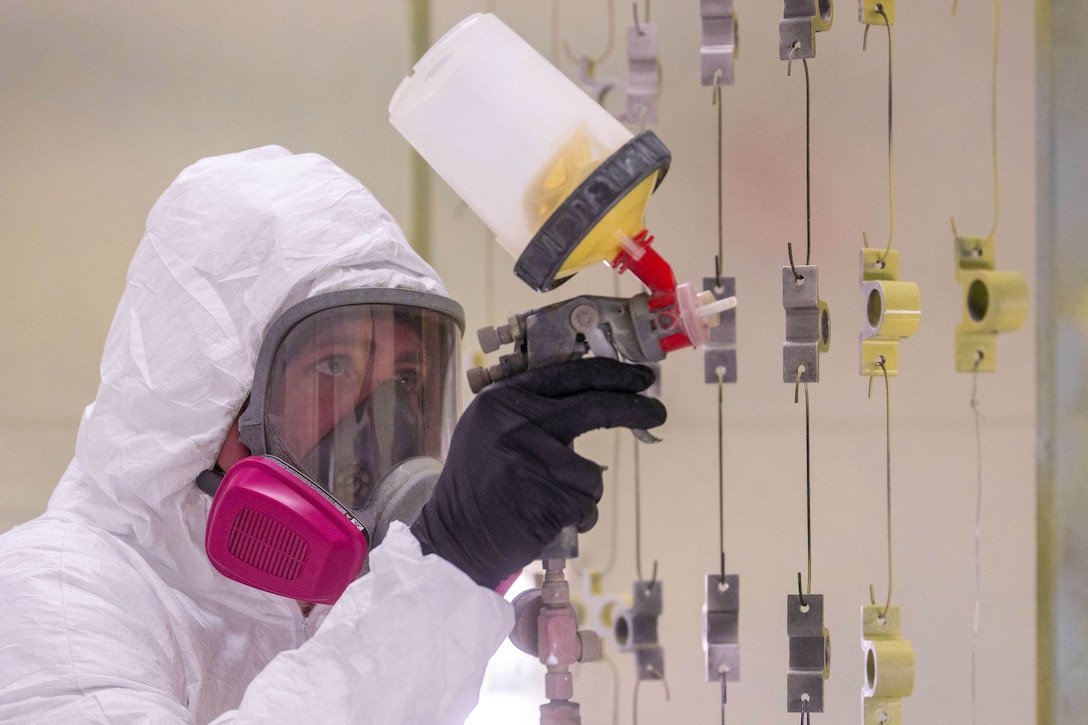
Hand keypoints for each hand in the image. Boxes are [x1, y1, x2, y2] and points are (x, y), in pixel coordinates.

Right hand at [410, 358, 666, 587]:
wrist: (454, 539)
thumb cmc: (478, 485)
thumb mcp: (490, 428)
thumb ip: (530, 408)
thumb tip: (594, 391)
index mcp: (503, 398)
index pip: (570, 375)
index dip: (612, 374)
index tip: (640, 377)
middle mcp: (517, 422)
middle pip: (595, 406)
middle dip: (634, 409)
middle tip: (657, 411)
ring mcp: (534, 460)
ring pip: (590, 472)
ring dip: (580, 492)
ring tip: (545, 501)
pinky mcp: (549, 497)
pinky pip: (585, 504)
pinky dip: (575, 515)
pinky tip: (544, 518)